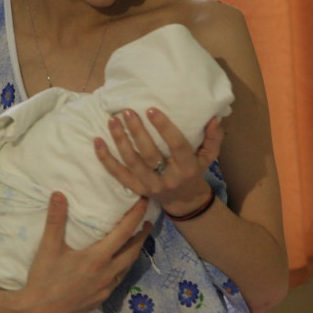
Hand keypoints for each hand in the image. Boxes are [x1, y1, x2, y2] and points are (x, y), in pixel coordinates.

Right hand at [15, 192, 150, 312]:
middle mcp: (106, 273)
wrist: (38, 312)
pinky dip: (122, 268)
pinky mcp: (99, 300)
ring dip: (134, 252)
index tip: (144, 202)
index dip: (136, 215)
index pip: (124, 232)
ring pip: (127, 267)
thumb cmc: (44, 278)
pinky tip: (117, 266)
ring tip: (136, 242)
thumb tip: (58, 194)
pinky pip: (118, 280)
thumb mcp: (48, 247)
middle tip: (148, 222)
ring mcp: (105, 289)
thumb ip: (55, 220)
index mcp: (97, 258)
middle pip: (132, 251)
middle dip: (142, 235)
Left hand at [94, 109, 222, 216]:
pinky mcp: (137, 189)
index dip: (164, 128)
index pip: (176, 146)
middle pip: (149, 154)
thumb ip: (213, 138)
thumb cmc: (196, 172)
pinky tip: (97, 142)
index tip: (151, 110)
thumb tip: (214, 118)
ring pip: (131, 163)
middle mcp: (168, 178)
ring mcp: (150, 185)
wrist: (185, 202)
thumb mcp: (209, 157)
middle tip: (127, 112)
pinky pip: (118, 174)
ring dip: (120, 141)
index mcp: (187, 168)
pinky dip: (106, 159)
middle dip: (137, 132)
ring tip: (112, 121)